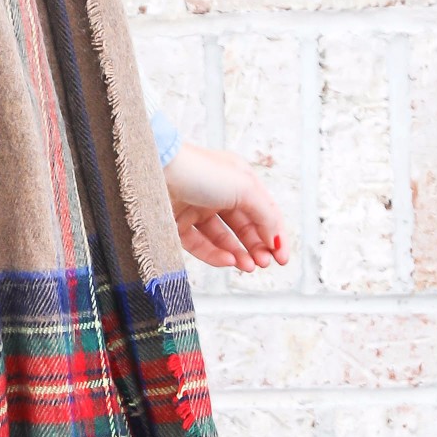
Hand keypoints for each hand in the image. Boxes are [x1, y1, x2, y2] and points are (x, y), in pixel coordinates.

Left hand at [164, 141, 287, 275]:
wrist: (155, 171)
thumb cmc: (201, 170)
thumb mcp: (246, 188)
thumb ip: (266, 215)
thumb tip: (276, 240)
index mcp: (238, 179)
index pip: (264, 211)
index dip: (275, 234)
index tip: (282, 258)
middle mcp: (218, 193)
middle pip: (244, 227)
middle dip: (257, 246)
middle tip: (265, 263)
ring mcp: (197, 208)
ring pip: (223, 238)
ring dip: (239, 254)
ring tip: (249, 266)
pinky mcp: (177, 223)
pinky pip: (200, 244)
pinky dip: (215, 255)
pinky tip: (228, 261)